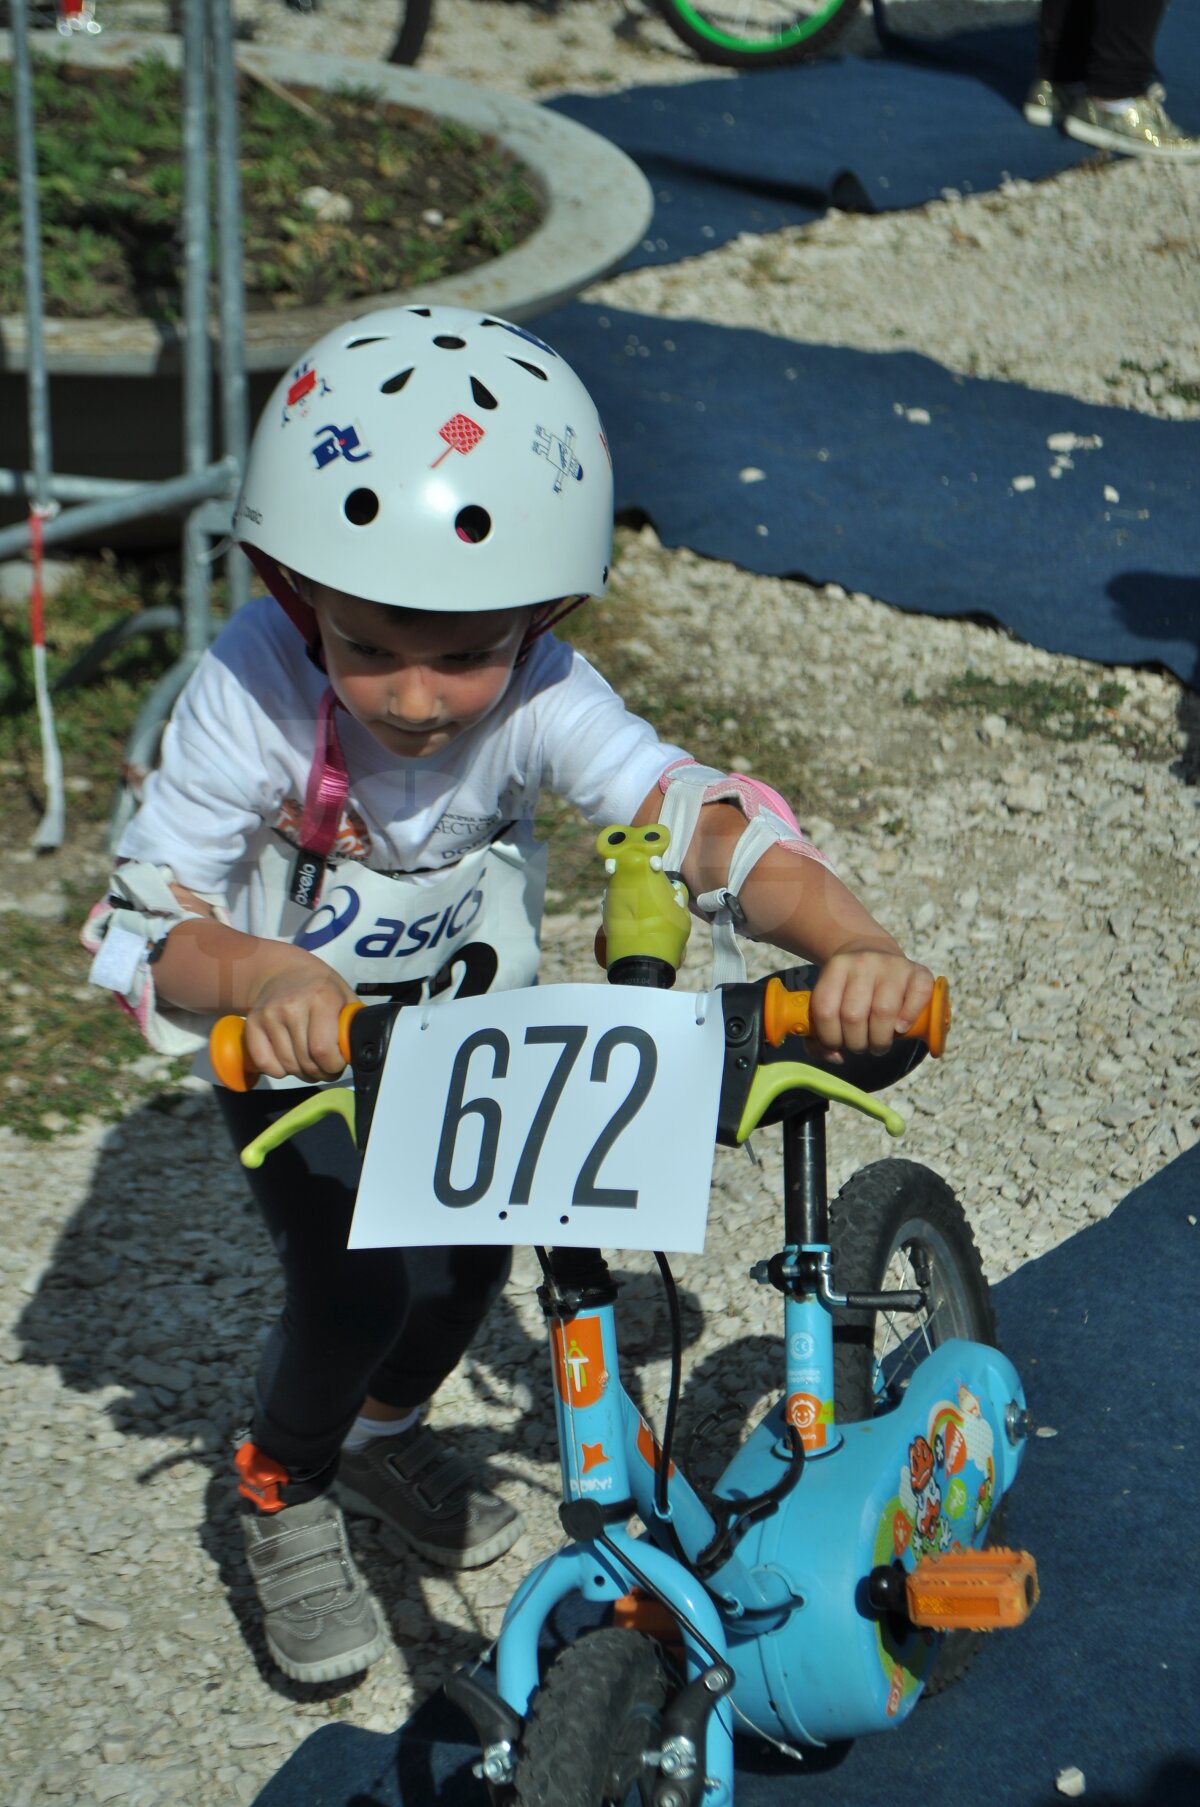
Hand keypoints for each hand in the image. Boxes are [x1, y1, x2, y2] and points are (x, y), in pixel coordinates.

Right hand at [242, 959, 358, 1082]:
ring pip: (287, 1066)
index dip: (333, 1065)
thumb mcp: (344, 997)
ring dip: (302, 1073)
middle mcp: (292, 1005)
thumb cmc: (320, 987)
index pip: (323, 1049)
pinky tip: (288, 1058)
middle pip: (306, 1062)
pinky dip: (279, 1070)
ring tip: (309, 1062)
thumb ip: (351, 1025)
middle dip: (320, 1073)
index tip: (337, 1062)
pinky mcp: (252, 1024)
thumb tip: (358, 1052)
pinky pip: (266, 1064)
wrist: (283, 971)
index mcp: (322, 997)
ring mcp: (269, 1015)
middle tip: (325, 1067)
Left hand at [806, 945, 933, 1056]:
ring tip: (879, 1044)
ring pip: (884, 1012)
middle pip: (854, 1016)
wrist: (874, 950)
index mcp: (835, 968)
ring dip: (880, 1040)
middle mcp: (863, 962)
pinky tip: (900, 1028)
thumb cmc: (849, 987)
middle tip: (861, 1045)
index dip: (829, 1038)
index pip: (825, 1010)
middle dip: (856, 1043)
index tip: (837, 1045)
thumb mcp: (828, 998)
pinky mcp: (918, 970)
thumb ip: (819, 1032)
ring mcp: (892, 965)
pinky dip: (909, 1018)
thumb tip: (835, 1058)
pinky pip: (918, 996)